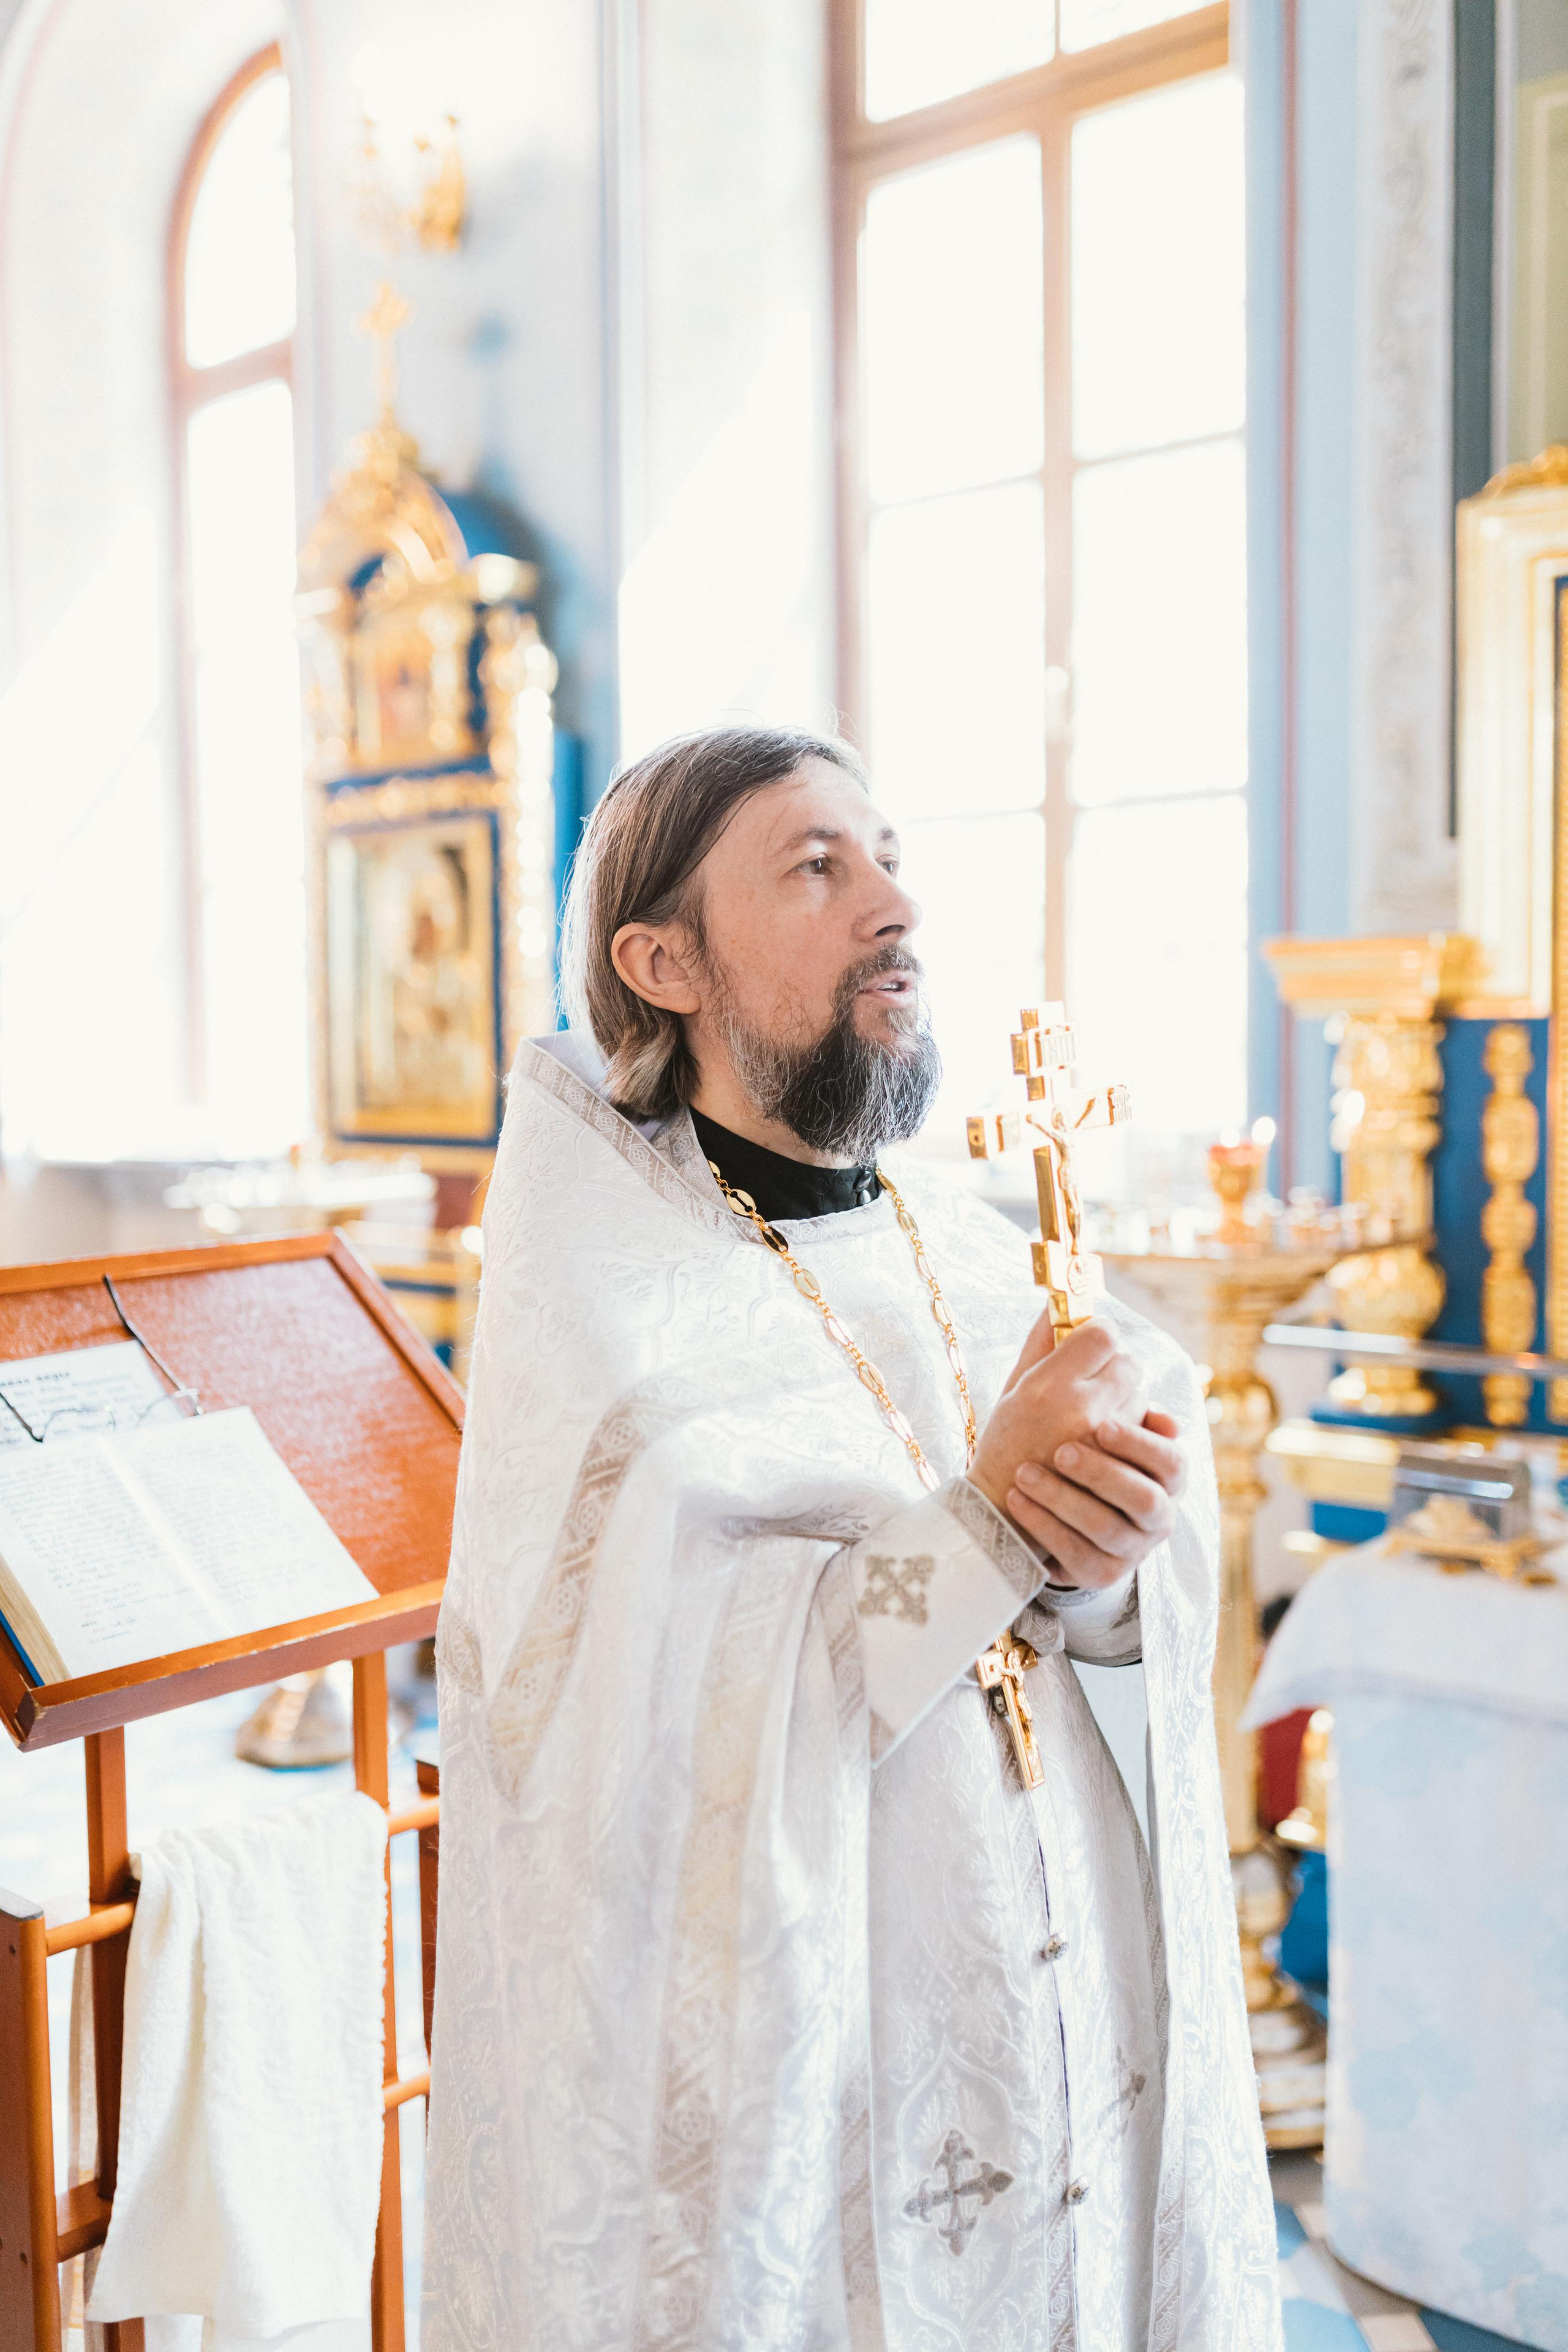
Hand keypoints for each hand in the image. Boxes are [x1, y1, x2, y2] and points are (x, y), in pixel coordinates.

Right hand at [969, 1316, 1144, 1531]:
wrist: (1003, 1511)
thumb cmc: (1004, 1443)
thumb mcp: (1013, 1389)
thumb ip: (1039, 1345)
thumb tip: (1054, 1305)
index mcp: (1048, 1383)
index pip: (1103, 1335)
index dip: (1099, 1336)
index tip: (1091, 1345)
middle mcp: (1080, 1407)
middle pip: (1129, 1364)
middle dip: (1117, 1369)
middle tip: (1096, 1383)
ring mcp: (1103, 1442)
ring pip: (1141, 1398)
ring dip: (1126, 1402)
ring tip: (1096, 1420)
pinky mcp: (1117, 1469)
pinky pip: (1143, 1433)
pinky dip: (1132, 1434)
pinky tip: (1107, 1443)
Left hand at [1006, 1411, 1185, 1589]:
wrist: (1064, 1517)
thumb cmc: (1089, 1458)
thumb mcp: (1107, 1432)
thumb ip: (1123, 1405)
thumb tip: (1153, 1399)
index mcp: (1168, 1479)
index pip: (1171, 1461)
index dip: (1140, 1444)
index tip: (1101, 1425)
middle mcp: (1159, 1518)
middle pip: (1143, 1498)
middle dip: (1101, 1473)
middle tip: (1061, 1452)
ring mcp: (1133, 1550)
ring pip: (1105, 1527)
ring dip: (1062, 1498)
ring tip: (1024, 1473)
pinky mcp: (1101, 1573)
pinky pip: (1075, 1553)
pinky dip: (1043, 1526)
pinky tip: (1017, 1500)